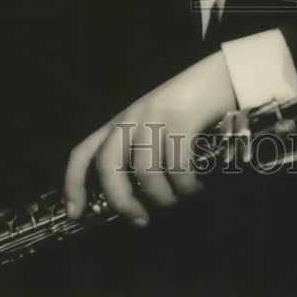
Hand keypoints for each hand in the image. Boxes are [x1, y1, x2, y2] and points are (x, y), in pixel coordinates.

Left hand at [64, 51, 236, 226]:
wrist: (222, 75)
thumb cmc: (189, 103)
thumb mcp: (155, 124)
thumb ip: (141, 150)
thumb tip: (139, 197)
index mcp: (120, 121)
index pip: (84, 151)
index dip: (74, 183)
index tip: (75, 213)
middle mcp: (131, 118)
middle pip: (108, 164)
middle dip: (120, 200)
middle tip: (140, 220)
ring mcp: (155, 117)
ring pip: (145, 171)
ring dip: (163, 196)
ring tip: (180, 199)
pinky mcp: (181, 120)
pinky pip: (177, 166)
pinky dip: (187, 185)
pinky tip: (198, 185)